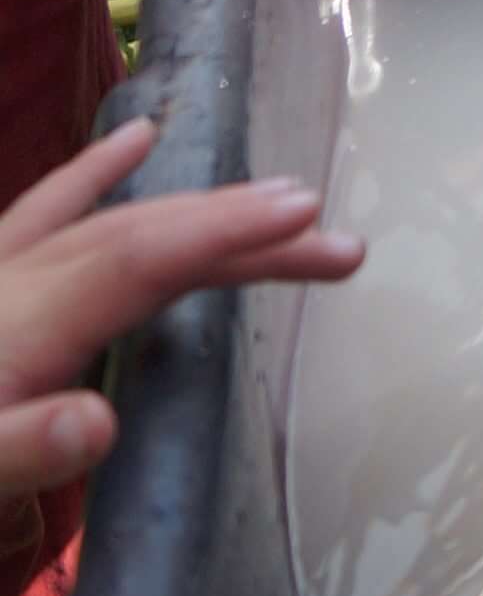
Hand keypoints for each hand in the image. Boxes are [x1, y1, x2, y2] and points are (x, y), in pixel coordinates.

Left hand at [0, 129, 361, 511]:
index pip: (139, 263)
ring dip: (194, 210)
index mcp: (16, 329)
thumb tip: (98, 420)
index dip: (224, 234)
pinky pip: (42, 215)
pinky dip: (91, 176)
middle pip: (143, 238)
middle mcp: (12, 287)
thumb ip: (18, 453)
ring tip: (277, 197)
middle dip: (241, 229)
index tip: (306, 217)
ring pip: (109, 225)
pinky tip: (134, 142)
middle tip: (336, 238)